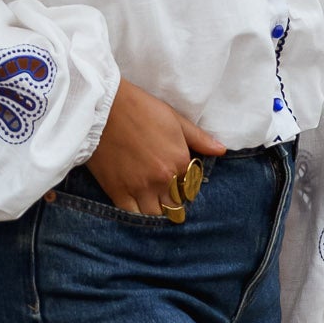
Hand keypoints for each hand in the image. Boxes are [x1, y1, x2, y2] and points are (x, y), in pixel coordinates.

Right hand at [89, 81, 225, 217]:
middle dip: (172, 200)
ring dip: (156, 210)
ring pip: (155, 214)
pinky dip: (136, 214)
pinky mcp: (117, 192)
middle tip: (164, 194)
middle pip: (175, 204)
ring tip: (151, 201)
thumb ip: (199, 138)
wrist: (102, 107)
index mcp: (179, 161)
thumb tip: (221, 150)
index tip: (176, 181)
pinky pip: (132, 215)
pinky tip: (135, 206)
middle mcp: (163, 179)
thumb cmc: (140, 108)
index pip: (190, 186)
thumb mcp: (174, 118)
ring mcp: (140, 188)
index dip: (184, 184)